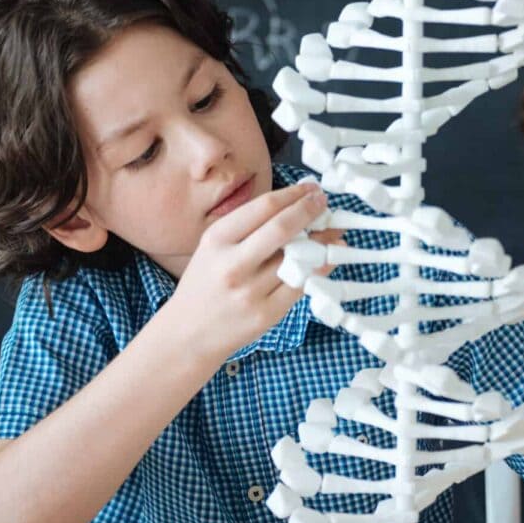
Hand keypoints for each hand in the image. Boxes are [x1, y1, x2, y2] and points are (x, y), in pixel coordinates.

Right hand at [167, 180, 335, 363]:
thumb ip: (247, 228)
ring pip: (297, 258)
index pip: (263, 207)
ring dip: (322, 240)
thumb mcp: (213, 247)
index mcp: (217, 240)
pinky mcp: (267, 314)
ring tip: (334, 230)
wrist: (189, 334)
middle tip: (324, 202)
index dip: (293, 194)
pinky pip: (302, 285)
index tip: (310, 188)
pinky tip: (329, 257)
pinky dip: (320, 268)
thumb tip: (293, 206)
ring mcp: (250, 291)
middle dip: (310, 210)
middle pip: (282, 228)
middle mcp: (233, 264)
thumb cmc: (205, 284)